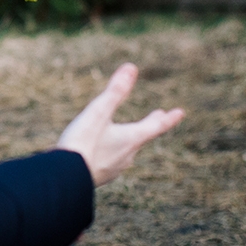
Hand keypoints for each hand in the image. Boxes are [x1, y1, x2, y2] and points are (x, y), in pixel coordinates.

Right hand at [56, 63, 184, 186]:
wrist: (64, 178)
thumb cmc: (82, 142)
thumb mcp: (98, 112)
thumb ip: (115, 91)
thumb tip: (131, 68)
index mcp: (131, 139)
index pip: (156, 126)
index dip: (169, 117)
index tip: (180, 112)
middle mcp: (127, 155)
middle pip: (143, 137)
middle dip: (151, 125)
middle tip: (160, 117)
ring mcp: (114, 168)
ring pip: (127, 151)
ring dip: (130, 140)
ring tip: (127, 136)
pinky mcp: (100, 176)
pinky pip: (111, 162)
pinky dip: (112, 153)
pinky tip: (103, 155)